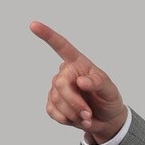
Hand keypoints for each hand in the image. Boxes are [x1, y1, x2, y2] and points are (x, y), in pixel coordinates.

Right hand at [30, 20, 127, 144]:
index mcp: (78, 63)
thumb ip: (98, 83)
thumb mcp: (110, 91)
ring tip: (87, 117)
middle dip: (75, 102)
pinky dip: (66, 119)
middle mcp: (65, 73)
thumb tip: (81, 81)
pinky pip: (52, 112)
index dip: (47, 35)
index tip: (34, 25)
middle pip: (60, 84)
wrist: (106, 120)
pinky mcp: (52, 104)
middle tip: (88, 113)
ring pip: (57, 101)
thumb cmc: (108, 100)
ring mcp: (57, 89)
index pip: (62, 46)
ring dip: (73, 113)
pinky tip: (77, 119)